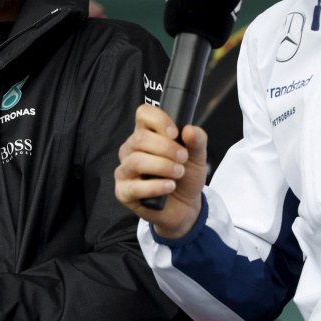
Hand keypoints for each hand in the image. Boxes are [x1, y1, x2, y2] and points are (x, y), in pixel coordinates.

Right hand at [114, 104, 206, 238]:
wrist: (184, 206)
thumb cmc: (185, 176)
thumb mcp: (197, 156)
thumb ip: (197, 141)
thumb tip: (189, 130)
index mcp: (146, 133)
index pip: (143, 114)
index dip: (159, 120)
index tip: (175, 133)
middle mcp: (131, 149)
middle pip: (140, 138)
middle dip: (166, 148)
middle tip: (183, 158)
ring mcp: (125, 170)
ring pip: (136, 161)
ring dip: (162, 167)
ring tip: (178, 173)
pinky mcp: (123, 192)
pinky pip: (134, 187)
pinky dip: (156, 186)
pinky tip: (169, 186)